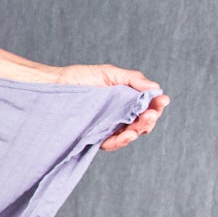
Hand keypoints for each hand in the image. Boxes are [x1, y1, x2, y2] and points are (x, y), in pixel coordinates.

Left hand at [53, 63, 169, 149]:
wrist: (54, 86)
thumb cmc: (79, 78)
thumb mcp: (109, 73)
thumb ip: (132, 79)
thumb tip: (155, 87)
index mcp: (125, 100)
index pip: (146, 106)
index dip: (156, 105)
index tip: (163, 100)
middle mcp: (119, 115)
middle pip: (142, 122)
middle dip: (150, 119)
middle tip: (152, 114)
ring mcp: (108, 127)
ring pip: (130, 134)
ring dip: (139, 130)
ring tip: (140, 125)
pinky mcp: (95, 137)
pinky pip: (112, 143)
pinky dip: (121, 141)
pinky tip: (127, 135)